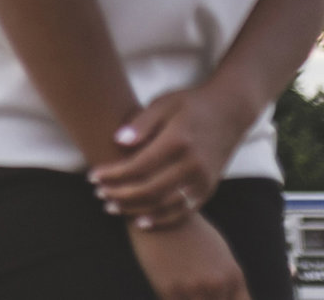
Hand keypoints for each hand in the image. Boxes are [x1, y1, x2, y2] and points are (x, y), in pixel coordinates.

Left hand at [91, 87, 245, 226]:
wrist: (230, 112)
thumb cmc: (190, 104)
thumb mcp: (164, 103)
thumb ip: (142, 122)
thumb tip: (118, 140)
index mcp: (178, 141)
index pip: (139, 166)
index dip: (113, 174)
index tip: (93, 176)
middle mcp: (193, 164)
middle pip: (150, 190)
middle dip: (120, 195)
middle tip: (98, 193)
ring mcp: (203, 180)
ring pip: (164, 205)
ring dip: (135, 209)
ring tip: (112, 207)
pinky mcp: (208, 189)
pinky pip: (183, 211)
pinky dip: (161, 219)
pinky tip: (141, 220)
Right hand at [127, 215, 247, 299]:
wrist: (158, 209)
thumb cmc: (189, 231)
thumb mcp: (219, 252)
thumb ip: (228, 279)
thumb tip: (230, 298)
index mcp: (232, 275)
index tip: (219, 298)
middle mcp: (216, 284)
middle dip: (208, 299)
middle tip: (198, 290)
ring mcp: (193, 288)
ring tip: (184, 286)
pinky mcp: (168, 290)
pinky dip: (175, 299)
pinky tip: (171, 288)